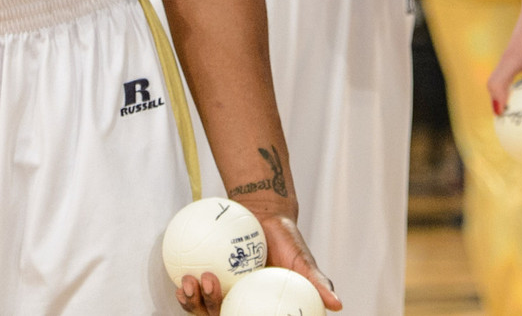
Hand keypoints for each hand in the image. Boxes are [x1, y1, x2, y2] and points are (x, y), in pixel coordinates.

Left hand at [177, 216, 339, 312]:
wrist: (265, 216)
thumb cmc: (288, 241)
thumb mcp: (303, 261)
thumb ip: (317, 282)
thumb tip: (338, 305)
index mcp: (261, 311)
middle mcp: (241, 309)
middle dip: (209, 312)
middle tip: (210, 285)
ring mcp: (223, 299)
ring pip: (204, 312)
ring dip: (194, 304)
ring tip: (192, 283)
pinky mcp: (208, 284)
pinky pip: (195, 293)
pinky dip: (187, 292)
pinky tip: (182, 282)